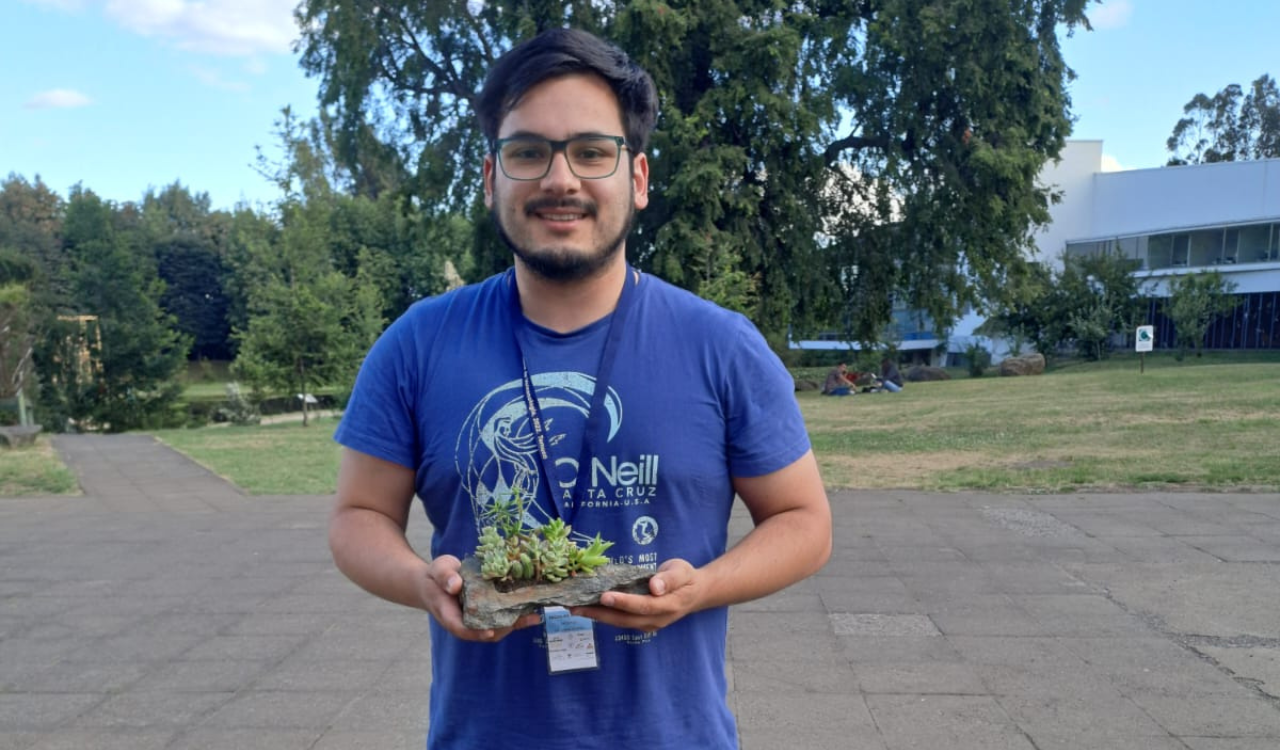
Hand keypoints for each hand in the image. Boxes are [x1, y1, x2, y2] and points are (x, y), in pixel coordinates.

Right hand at [420, 555, 540, 641]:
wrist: (436, 583)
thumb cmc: (436, 577)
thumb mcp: (438, 570)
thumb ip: (445, 576)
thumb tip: (455, 585)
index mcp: (449, 614)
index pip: (461, 628)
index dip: (476, 632)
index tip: (490, 632)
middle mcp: (464, 622)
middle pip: (484, 632)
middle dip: (504, 628)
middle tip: (523, 618)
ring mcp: (476, 620)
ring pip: (496, 629)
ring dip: (514, 624)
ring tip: (533, 616)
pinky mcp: (486, 615)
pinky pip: (501, 620)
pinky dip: (517, 618)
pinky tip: (534, 614)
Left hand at [571, 559, 700, 633]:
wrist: (695, 593)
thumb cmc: (686, 577)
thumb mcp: (682, 571)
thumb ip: (669, 578)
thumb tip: (655, 586)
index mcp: (669, 605)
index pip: (643, 605)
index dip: (624, 602)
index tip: (604, 596)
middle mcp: (657, 620)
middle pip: (625, 619)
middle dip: (600, 614)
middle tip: (575, 607)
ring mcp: (648, 624)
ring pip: (620, 622)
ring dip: (597, 617)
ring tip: (574, 609)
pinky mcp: (641, 623)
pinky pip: (620, 620)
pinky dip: (603, 615)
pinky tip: (588, 608)